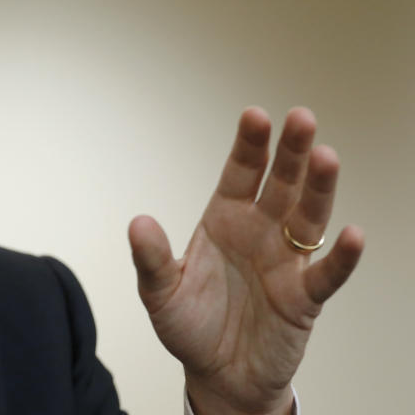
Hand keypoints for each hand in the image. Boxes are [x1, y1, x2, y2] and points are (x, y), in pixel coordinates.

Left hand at [128, 107, 363, 414]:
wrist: (218, 375)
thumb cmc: (190, 326)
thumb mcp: (161, 292)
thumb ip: (152, 258)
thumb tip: (137, 222)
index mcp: (224, 219)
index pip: (240, 172)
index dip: (249, 145)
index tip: (255, 115)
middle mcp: (259, 231)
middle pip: (280, 184)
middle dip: (291, 152)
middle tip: (302, 118)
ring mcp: (285, 262)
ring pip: (308, 217)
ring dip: (318, 189)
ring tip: (326, 157)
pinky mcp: (304, 298)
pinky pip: (326, 273)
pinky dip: (342, 257)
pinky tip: (353, 234)